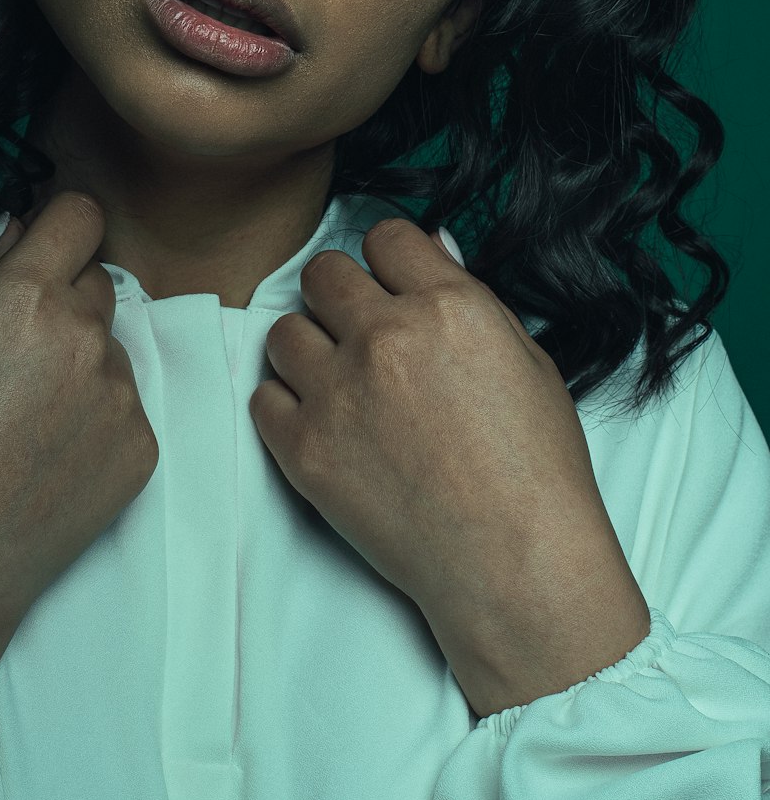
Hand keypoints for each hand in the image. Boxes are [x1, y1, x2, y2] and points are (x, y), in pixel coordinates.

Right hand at [0, 191, 158, 691]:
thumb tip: (18, 228)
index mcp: (24, 297)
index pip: (81, 214)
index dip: (60, 228)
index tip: (46, 251)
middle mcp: (86, 334)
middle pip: (97, 281)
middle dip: (64, 300)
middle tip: (18, 356)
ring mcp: (122, 392)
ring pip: (111, 346)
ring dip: (82, 362)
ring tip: (29, 421)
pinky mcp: (144, 443)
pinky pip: (126, 403)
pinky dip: (98, 418)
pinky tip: (53, 455)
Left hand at [249, 218, 649, 715]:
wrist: (515, 563)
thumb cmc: (536, 469)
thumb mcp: (526, 360)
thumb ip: (469, 299)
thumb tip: (431, 248)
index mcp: (447, 306)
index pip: (385, 237)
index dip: (389, 261)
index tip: (391, 285)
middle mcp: (385, 337)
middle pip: (323, 273)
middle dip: (341, 296)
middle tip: (360, 332)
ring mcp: (338, 393)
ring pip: (283, 331)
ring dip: (309, 348)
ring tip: (340, 382)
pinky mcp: (305, 449)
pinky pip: (263, 398)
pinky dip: (287, 408)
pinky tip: (324, 424)